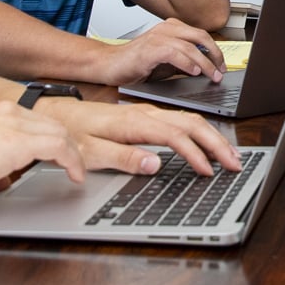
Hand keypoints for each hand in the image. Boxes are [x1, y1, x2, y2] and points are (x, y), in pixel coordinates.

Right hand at [0, 99, 84, 196]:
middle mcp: (6, 109)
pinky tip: (74, 177)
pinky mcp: (16, 141)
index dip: (55, 139)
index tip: (64, 155)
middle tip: (79, 165)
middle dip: (70, 145)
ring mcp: (13, 122)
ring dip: (74, 155)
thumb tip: (7, 176)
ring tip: (79, 173)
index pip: (37, 120)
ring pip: (61, 133)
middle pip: (54, 124)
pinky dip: (72, 162)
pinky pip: (59, 147)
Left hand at [39, 96, 241, 176]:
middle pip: (187, 123)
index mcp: (131, 122)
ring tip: (227, 154)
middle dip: (214, 142)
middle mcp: (140, 114)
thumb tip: (155, 164)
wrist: (51, 113)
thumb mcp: (89, 150)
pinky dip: (196, 131)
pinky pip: (176, 121)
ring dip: (209, 136)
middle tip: (233, 163)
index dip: (194, 154)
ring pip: (185, 120)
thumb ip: (123, 158)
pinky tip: (202, 142)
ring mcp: (141, 113)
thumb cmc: (67, 132)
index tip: (208, 172)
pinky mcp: (139, 117)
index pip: (173, 136)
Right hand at [96, 19, 225, 86]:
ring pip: (190, 46)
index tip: (221, 65)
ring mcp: (156, 37)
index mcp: (169, 29)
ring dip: (205, 63)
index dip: (215, 50)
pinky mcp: (149, 49)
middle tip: (221, 70)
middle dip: (215, 54)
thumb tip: (204, 68)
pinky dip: (187, 63)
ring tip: (211, 76)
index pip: (200, 34)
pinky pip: (174, 53)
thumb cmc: (134, 64)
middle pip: (200, 36)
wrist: (109, 65)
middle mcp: (164, 29)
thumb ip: (183, 61)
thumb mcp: (165, 63)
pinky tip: (194, 72)